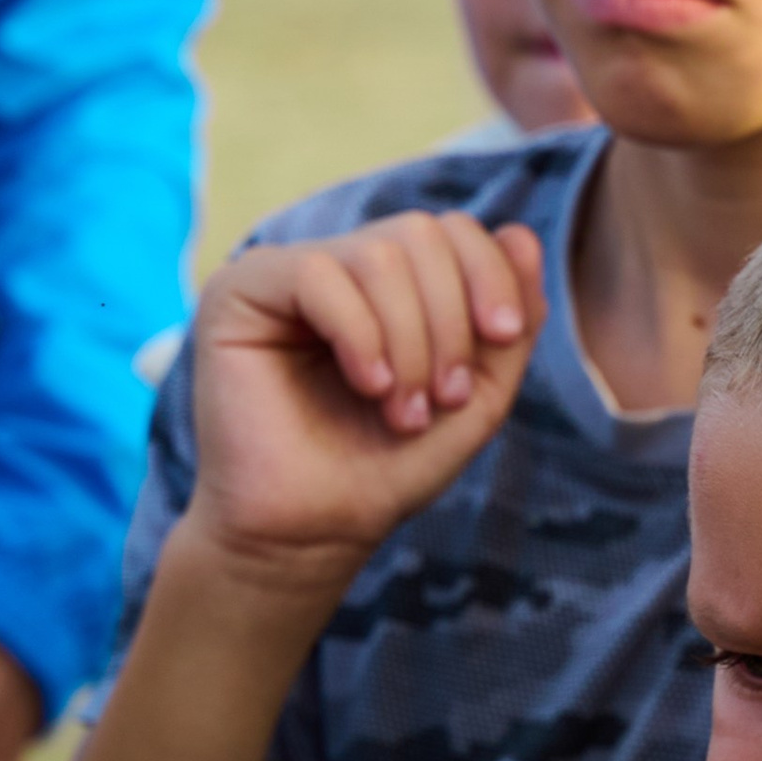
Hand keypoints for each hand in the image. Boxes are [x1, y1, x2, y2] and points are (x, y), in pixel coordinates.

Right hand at [188, 212, 546, 593]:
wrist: (314, 531)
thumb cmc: (388, 467)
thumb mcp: (476, 395)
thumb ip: (510, 319)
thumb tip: (522, 233)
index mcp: (389, 283)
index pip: (451, 229)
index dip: (490, 272)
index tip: (501, 337)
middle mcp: (337, 266)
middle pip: (420, 233)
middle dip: (450, 319)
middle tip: (441, 397)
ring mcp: (286, 274)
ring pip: (377, 256)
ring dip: (409, 341)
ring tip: (403, 411)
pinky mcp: (239, 291)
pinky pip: (317, 275)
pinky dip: (360, 335)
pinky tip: (368, 386)